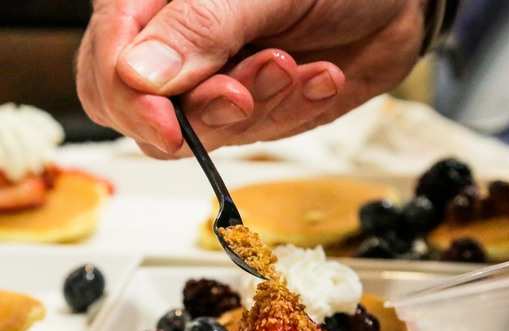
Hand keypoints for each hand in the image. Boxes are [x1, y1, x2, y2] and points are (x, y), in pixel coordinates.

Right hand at [76, 0, 425, 156]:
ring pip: (207, 131)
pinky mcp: (258, 108)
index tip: (169, 126)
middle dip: (203, 113)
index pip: (108, 68)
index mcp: (158, 4)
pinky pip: (259, 133)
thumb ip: (202, 28)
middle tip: (245, 92)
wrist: (392, 3)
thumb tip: (139, 77)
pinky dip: (292, 110)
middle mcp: (180, 47)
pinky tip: (321, 77)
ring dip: (258, 106)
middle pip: (147, 114)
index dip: (131, 104)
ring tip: (295, 68)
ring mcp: (218, 81)